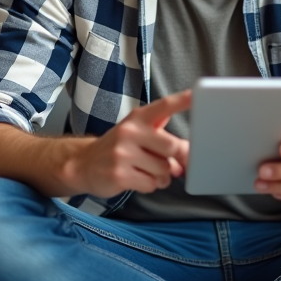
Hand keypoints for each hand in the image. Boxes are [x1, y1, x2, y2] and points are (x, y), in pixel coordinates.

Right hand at [70, 91, 190, 197]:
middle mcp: (130, 132)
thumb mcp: (137, 131)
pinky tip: (138, 179)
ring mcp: (122, 153)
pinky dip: (150, 186)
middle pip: (172, 147)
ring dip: (162, 176)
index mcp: (138, 118)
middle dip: (176, 160)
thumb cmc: (119, 148)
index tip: (197, 94)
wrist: (83, 164)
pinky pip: (151, 184)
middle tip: (173, 164)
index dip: (182, 101)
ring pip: (163, 170)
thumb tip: (187, 153)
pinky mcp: (119, 174)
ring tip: (149, 172)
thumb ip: (162, 134)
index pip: (164, 106)